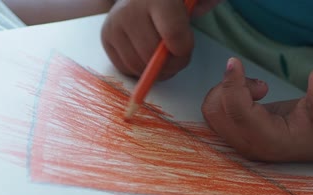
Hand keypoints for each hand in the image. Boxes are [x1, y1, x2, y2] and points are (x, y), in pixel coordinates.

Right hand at [101, 0, 220, 79]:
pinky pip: (125, 68)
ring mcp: (114, 24)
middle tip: (176, 56)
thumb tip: (207, 6)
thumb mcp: (192, 0)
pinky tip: (146, 56)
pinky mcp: (106, 37)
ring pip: (138, 66)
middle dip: (171, 64)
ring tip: (162, 57)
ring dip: (155, 70)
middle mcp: (130, 9)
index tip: (185, 48)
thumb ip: (205, 2)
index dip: (183, 51)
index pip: (174, 36)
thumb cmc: (173, 1)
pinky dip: (140, 69)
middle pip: (154, 56)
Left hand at [202, 58, 312, 161]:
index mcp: (271, 141)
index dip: (232, 85)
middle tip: (262, 85)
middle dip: (230, 87)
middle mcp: (250, 145)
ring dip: (226, 91)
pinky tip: (250, 95)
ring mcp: (241, 142)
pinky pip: (215, 113)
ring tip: (258, 90)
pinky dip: (224, 96)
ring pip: (211, 112)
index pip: (238, 113)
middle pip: (217, 112)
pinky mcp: (236, 135)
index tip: (235, 61)